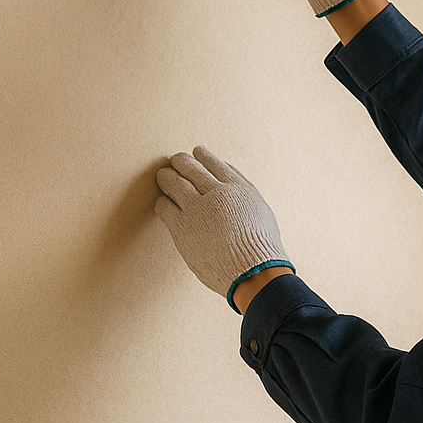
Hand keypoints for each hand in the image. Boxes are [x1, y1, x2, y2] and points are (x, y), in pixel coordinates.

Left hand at [155, 146, 291, 310]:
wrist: (252, 270)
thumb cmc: (260, 245)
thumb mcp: (261, 210)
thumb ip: (244, 191)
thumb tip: (230, 178)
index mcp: (238, 188)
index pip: (215, 163)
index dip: (203, 156)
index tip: (197, 152)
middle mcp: (216, 193)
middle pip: (191, 168)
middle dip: (181, 161)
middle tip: (175, 160)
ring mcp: (197, 209)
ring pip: (174, 183)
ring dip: (167, 176)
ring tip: (163, 175)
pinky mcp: (182, 227)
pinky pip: (164, 206)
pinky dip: (162, 201)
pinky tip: (162, 201)